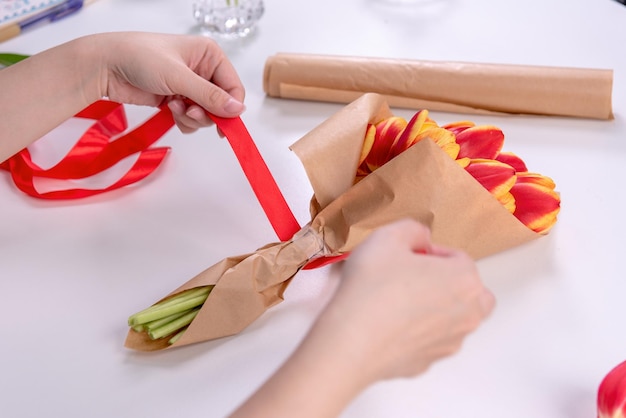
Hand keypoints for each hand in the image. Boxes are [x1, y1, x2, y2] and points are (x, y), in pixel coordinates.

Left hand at [100, 32, 245, 132]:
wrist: (106, 66)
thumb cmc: (140, 58)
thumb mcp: (178, 77)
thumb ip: (209, 96)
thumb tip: (237, 110)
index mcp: (209, 55)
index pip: (233, 87)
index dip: (230, 107)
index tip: (222, 123)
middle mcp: (203, 70)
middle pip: (221, 104)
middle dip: (206, 113)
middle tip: (191, 113)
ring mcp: (189, 86)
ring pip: (206, 114)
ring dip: (192, 117)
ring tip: (174, 107)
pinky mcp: (177, 99)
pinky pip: (191, 119)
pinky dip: (183, 120)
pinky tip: (169, 109)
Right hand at [318, 218, 495, 382]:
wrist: (350, 340)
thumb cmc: (372, 288)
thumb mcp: (387, 237)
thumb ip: (413, 229)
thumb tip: (422, 238)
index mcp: (465, 279)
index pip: (457, 258)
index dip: (429, 253)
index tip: (405, 257)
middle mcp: (468, 313)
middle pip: (467, 291)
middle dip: (445, 282)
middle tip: (411, 278)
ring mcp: (450, 342)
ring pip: (452, 318)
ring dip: (434, 307)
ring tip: (397, 301)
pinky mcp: (429, 362)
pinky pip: (430, 340)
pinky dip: (417, 332)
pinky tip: (389, 324)